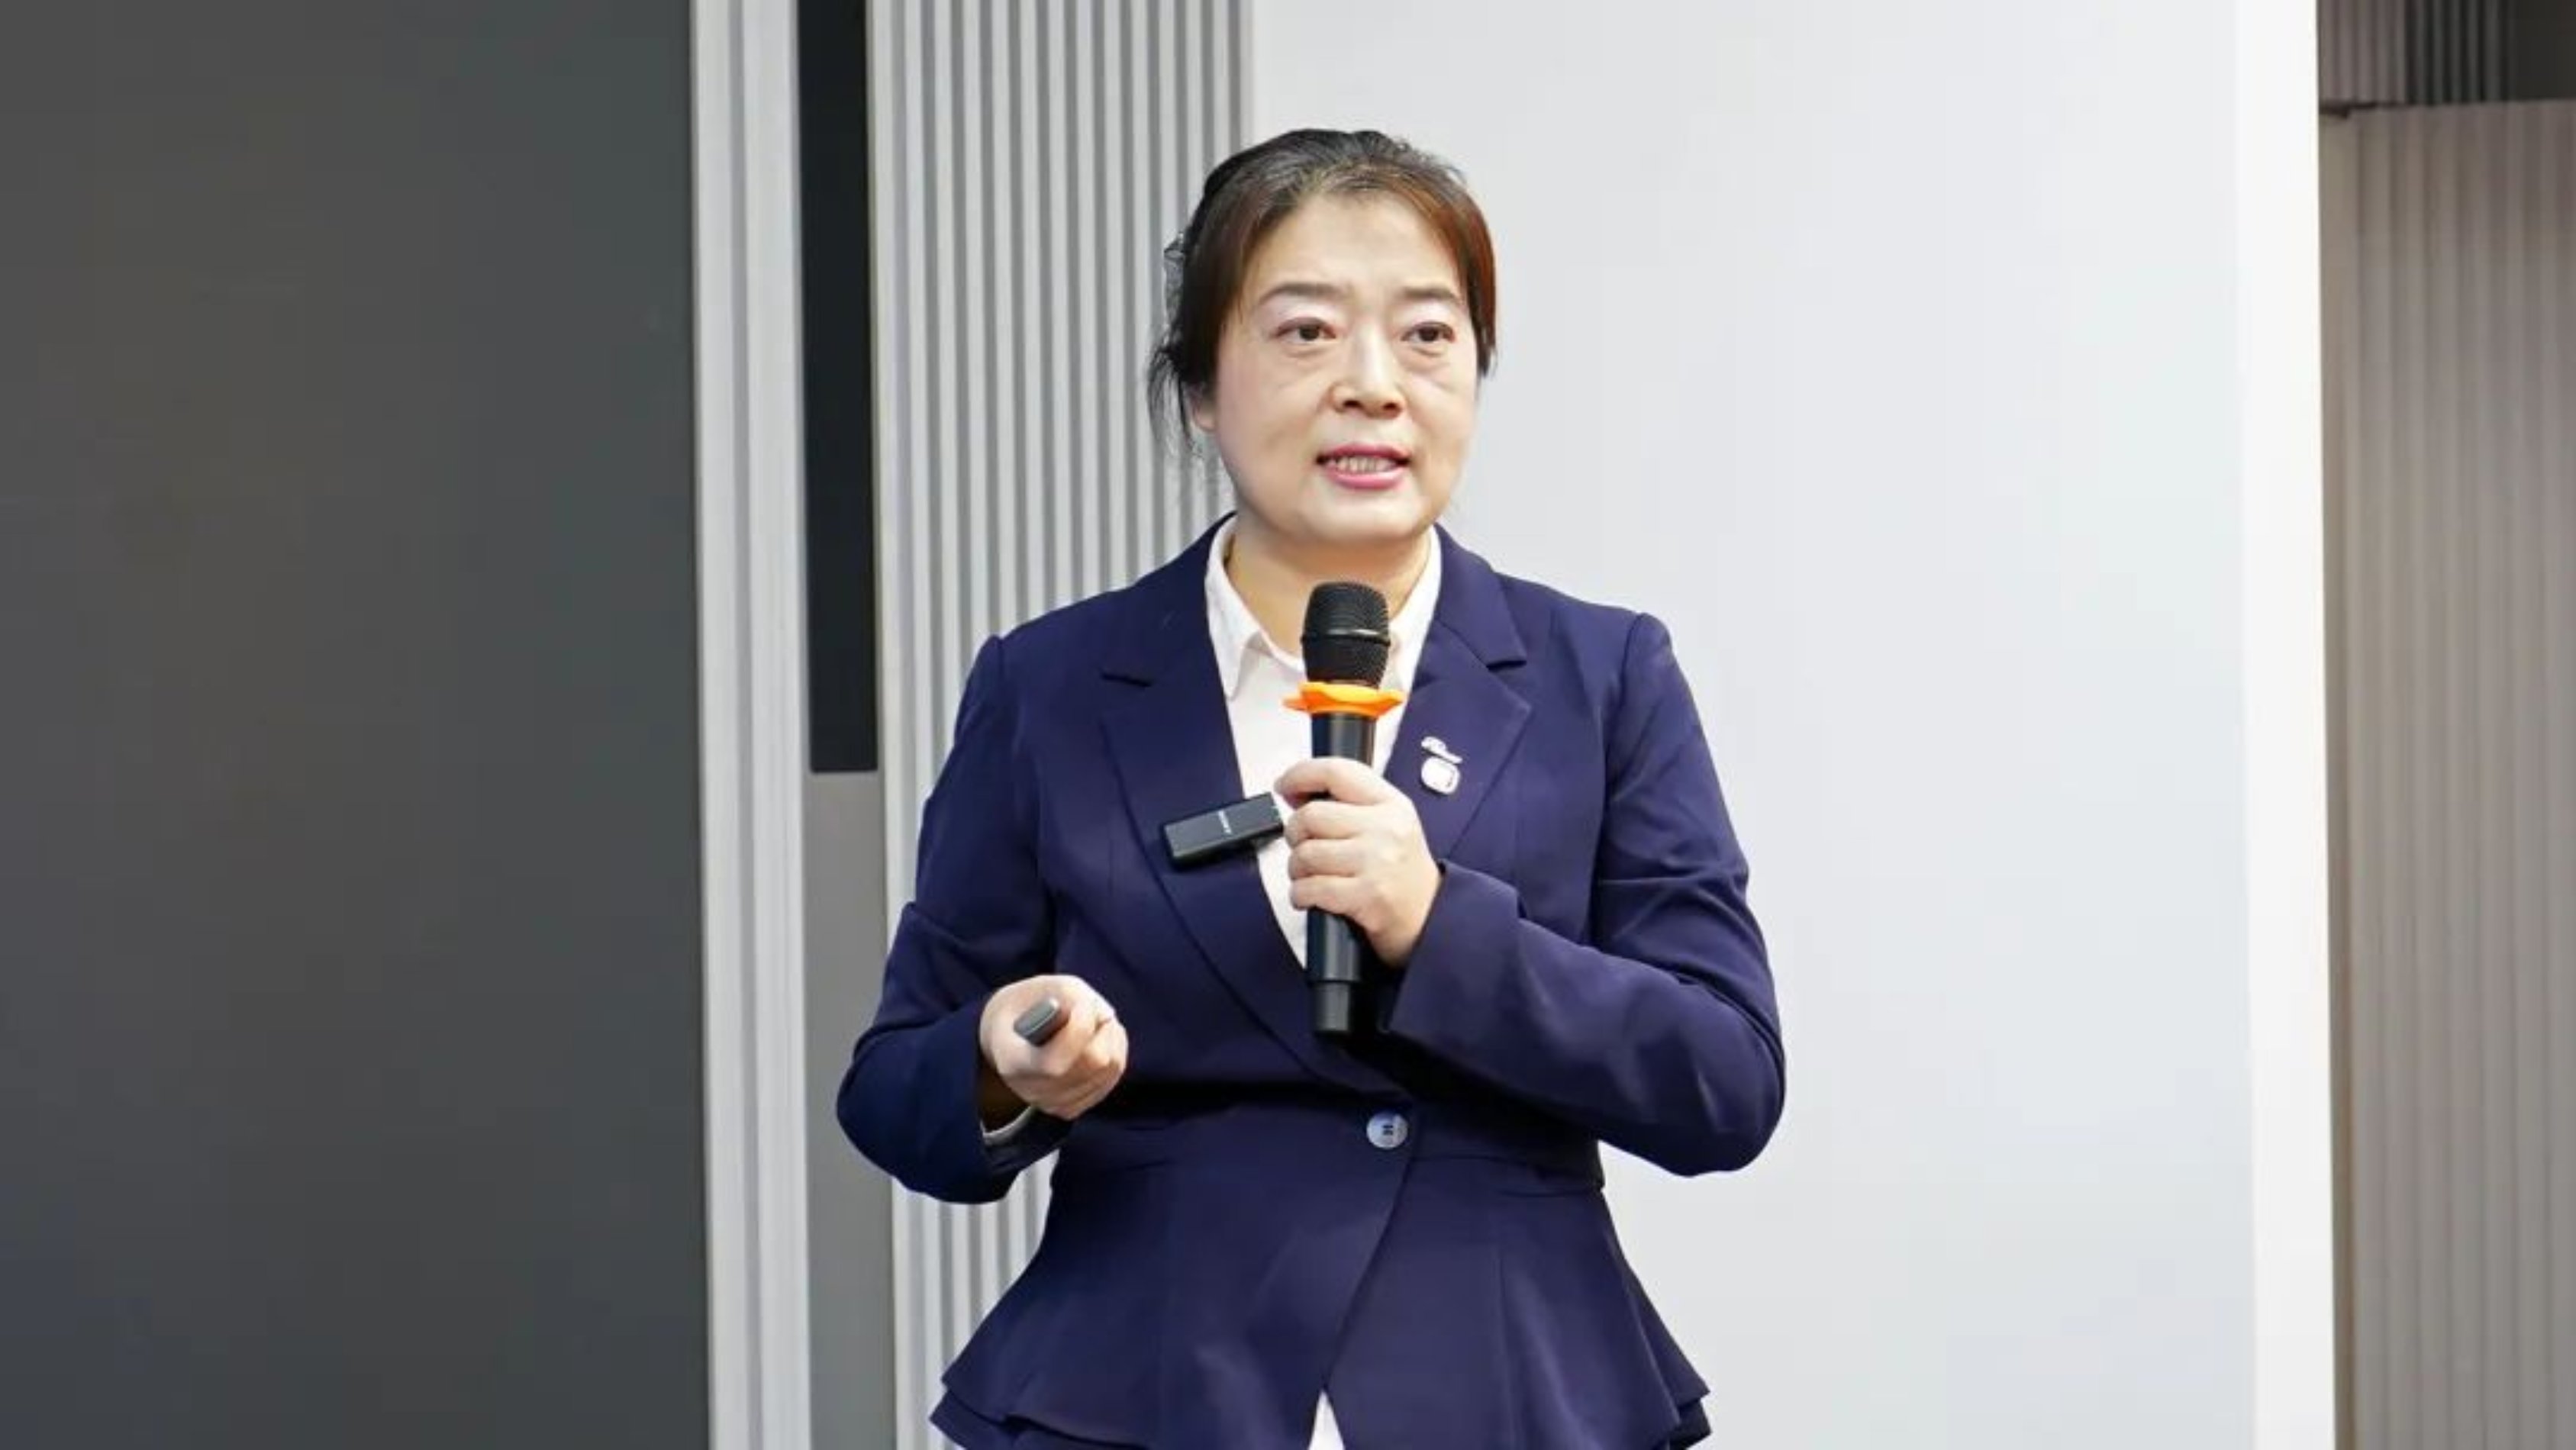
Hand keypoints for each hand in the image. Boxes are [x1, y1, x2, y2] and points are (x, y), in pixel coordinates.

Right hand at [977, 975, 1127, 1125]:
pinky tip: (1096, 1037)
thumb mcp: (1043, 986)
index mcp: (1012, 1062)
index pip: (1056, 1063)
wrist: (1011, 1034)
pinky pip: (1112, 1075)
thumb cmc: (1028, 1006)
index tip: (1083, 1002)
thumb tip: (1106, 1017)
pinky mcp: (1073, 1106)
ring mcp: (1052, 1103)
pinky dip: (1114, 1049)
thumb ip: (1073, 995)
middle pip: (1093, 1062)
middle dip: (1101, 1027)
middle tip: (1091, 1007)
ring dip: (1110, 1035)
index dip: (1080, 1029)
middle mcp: (1030, 1090)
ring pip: (1109, 1067)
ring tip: (1092, 1020)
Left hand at [1275, 757, 1442, 967]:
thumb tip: (1298, 793)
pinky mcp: (1366, 895)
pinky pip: (1310, 888)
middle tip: (1304, 844)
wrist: (1428, 916)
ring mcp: (1376, 862)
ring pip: (1306, 854)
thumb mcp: (1391, 822)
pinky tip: (1311, 894)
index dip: (1300, 774)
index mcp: (1391, 804)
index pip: (1337, 772)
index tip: (1285, 785)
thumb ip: (1351, 803)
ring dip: (1297, 868)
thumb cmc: (1401, 871)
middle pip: (1311, 815)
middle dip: (1296, 833)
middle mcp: (1385, 829)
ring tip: (1311, 874)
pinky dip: (1301, 894)